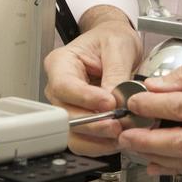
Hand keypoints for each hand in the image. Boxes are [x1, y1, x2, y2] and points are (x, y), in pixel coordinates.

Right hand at [44, 10, 141, 154]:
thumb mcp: (118, 47)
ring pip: (73, 133)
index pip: (64, 86)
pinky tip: (118, 138)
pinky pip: (85, 140)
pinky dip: (101, 143)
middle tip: (118, 124)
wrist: (116, 42)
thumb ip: (116, 74)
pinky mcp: (82, 120)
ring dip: (98, 138)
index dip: (85, 98)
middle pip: (66, 114)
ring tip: (121, 133)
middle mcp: (59, 88)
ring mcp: (68, 106)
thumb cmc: (112, 38)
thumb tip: (116, 100)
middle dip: (94, 124)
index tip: (109, 103)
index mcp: (61, 63)